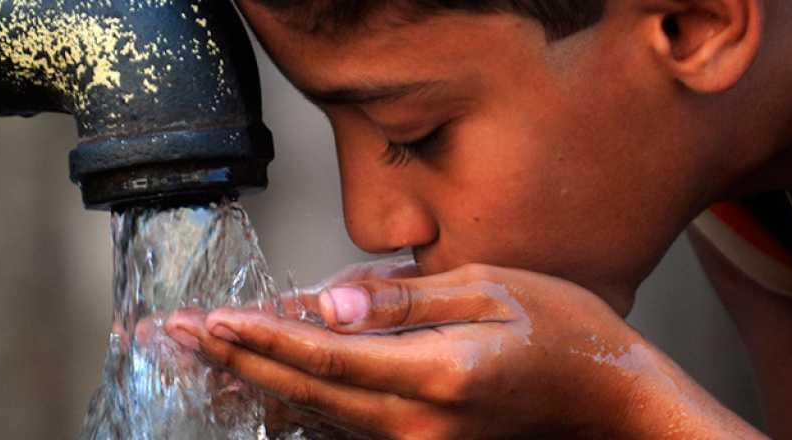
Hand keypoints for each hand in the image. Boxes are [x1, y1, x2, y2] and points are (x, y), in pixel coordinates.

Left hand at [167, 262, 762, 438]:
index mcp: (438, 374)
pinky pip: (347, 428)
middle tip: (177, 339)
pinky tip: (267, 391)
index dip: (260, 338)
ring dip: (257, 386)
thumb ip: (404, 300)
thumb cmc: (567, 335)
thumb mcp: (493, 289)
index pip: (324, 355)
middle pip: (305, 392)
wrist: (614, 404)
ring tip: (205, 361)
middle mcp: (419, 423)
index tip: (208, 322)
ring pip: (317, 417)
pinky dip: (300, 406)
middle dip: (237, 362)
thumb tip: (331, 305)